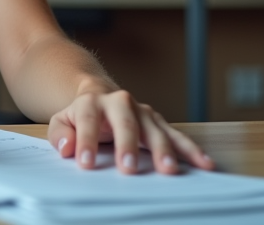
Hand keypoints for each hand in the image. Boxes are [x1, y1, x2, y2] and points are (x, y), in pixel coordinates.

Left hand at [46, 85, 213, 174]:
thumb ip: (60, 133)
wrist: (100, 95)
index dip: (85, 140)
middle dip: (127, 145)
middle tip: (128, 167)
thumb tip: (66, 147)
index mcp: (92, 102)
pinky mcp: (158, 122)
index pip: (88, 120)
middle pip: (125, 122)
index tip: (84, 162)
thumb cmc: (81, 114)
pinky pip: (176, 135)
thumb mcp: (62, 120)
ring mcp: (142, 111)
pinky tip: (203, 163)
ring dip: (163, 149)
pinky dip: (190, 149)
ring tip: (169, 169)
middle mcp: (120, 102)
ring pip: (154, 129)